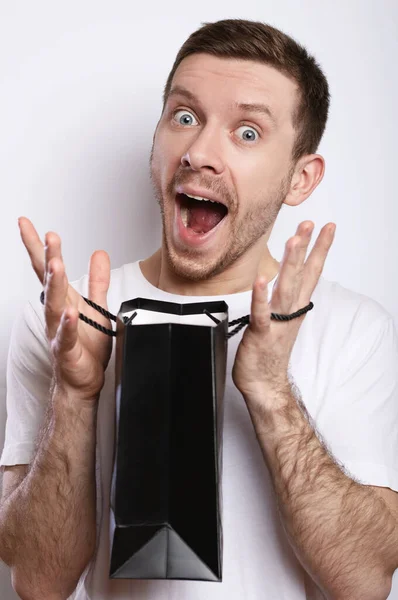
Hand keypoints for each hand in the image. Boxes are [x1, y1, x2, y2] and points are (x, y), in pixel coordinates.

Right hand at [19, 217, 112, 402]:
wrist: (82, 381)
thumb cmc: (86, 346)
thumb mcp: (97, 306)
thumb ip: (98, 281)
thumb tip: (98, 253)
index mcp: (64, 300)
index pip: (47, 269)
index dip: (37, 246)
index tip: (27, 224)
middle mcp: (56, 313)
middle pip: (49, 281)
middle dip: (48, 257)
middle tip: (49, 237)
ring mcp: (59, 331)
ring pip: (54, 305)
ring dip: (55, 284)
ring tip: (56, 265)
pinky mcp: (67, 351)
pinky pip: (66, 336)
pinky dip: (68, 325)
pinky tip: (70, 314)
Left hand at [232, 221, 335, 403]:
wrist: (263, 384)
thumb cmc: (268, 351)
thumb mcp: (277, 319)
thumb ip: (281, 298)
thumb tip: (279, 278)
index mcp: (294, 307)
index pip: (311, 273)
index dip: (319, 249)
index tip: (327, 227)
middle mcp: (289, 312)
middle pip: (301, 275)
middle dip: (306, 247)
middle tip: (310, 223)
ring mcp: (276, 322)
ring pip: (286, 288)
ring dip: (291, 263)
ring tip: (294, 240)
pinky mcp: (260, 334)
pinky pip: (261, 313)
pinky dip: (261, 297)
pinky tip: (261, 280)